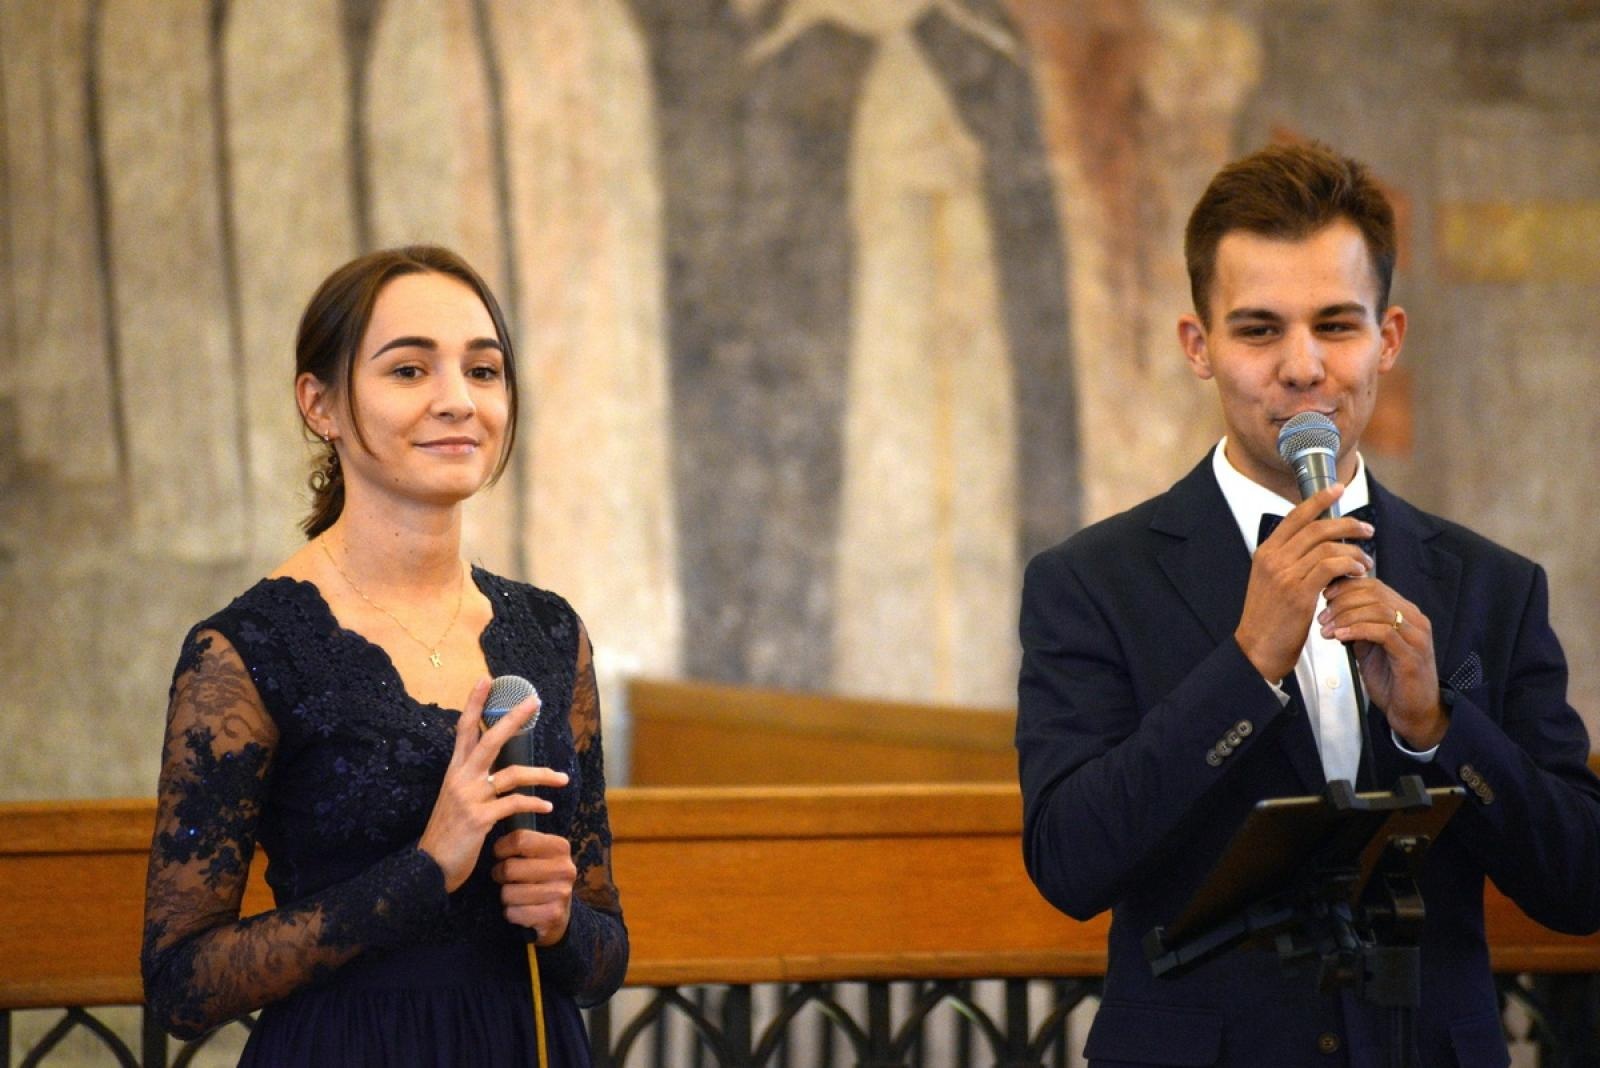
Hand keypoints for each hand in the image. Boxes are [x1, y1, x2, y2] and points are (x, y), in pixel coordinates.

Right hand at [417, 679, 568, 892]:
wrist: (429, 868)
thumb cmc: (447, 834)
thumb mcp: (455, 801)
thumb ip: (472, 782)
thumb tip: (495, 771)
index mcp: (454, 772)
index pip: (464, 730)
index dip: (473, 704)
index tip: (485, 680)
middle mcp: (460, 779)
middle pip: (489, 740)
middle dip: (512, 719)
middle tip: (534, 701)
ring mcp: (470, 798)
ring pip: (512, 774)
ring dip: (542, 775)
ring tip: (562, 778)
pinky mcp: (480, 819)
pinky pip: (514, 804)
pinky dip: (534, 804)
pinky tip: (547, 807)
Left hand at [492, 829, 576, 944]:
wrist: (557, 914)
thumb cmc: (539, 876)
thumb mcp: (538, 853)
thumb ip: (523, 839)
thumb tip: (499, 814)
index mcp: (560, 847)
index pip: (520, 839)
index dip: (501, 848)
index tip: (500, 854)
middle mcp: (565, 868)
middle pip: (510, 867)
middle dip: (500, 874)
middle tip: (505, 877)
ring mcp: (561, 893)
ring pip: (508, 893)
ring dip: (505, 896)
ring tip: (515, 894)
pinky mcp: (553, 915)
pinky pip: (513, 912)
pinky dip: (511, 913)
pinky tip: (522, 910)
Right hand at [1235, 484, 1375, 682]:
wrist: (1256, 649)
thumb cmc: (1268, 619)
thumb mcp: (1270, 582)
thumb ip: (1289, 561)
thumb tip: (1319, 547)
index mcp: (1265, 552)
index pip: (1295, 516)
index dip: (1318, 500)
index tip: (1337, 489)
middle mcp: (1273, 558)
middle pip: (1316, 527)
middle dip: (1347, 524)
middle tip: (1366, 530)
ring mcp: (1285, 574)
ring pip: (1327, 546)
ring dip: (1353, 550)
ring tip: (1365, 561)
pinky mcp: (1299, 592)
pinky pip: (1332, 567)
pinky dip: (1349, 565)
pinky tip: (1357, 572)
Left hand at [1320, 580, 1446, 748]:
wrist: (1412, 711)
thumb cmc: (1391, 679)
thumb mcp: (1368, 646)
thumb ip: (1357, 625)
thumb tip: (1332, 608)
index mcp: (1405, 613)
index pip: (1374, 585)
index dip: (1346, 587)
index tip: (1324, 596)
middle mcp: (1414, 620)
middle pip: (1375, 593)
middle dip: (1342, 601)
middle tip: (1322, 615)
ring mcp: (1416, 637)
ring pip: (1379, 609)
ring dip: (1346, 616)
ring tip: (1327, 628)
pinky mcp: (1412, 656)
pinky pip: (1384, 633)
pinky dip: (1358, 630)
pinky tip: (1340, 636)